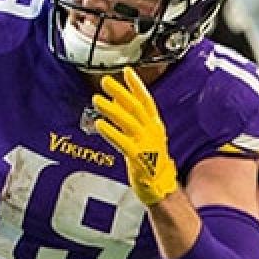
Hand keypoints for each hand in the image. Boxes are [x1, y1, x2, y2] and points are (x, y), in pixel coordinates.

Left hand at [92, 67, 178, 205]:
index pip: (146, 100)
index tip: (127, 71)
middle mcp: (152, 132)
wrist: (160, 187)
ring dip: (111, 109)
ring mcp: (147, 144)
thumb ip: (130, 119)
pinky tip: (100, 124)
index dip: (137, 85)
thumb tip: (116, 100)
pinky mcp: (138, 158)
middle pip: (136, 107)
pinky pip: (123, 142)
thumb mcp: (143, 136)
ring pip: (128, 122)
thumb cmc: (149, 161)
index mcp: (155, 125)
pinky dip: (111, 132)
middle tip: (106, 82)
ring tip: (97, 100)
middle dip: (120, 92)